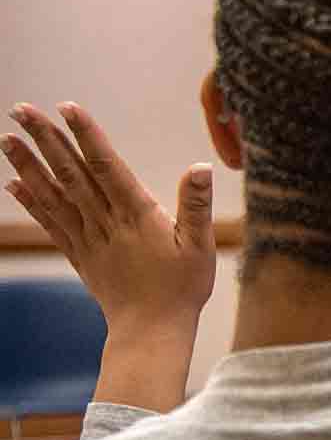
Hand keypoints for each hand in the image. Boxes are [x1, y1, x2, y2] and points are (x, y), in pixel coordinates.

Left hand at [4, 102, 214, 410]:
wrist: (151, 331)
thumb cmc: (182, 288)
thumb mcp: (202, 246)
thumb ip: (196, 205)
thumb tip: (200, 167)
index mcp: (137, 215)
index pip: (106, 167)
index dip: (87, 135)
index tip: (67, 107)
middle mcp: (106, 222)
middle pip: (71, 174)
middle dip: (46, 139)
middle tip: (21, 110)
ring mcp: (88, 238)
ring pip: (54, 195)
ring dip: (28, 165)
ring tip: (6, 138)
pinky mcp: (80, 255)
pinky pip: (50, 224)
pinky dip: (31, 202)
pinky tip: (13, 183)